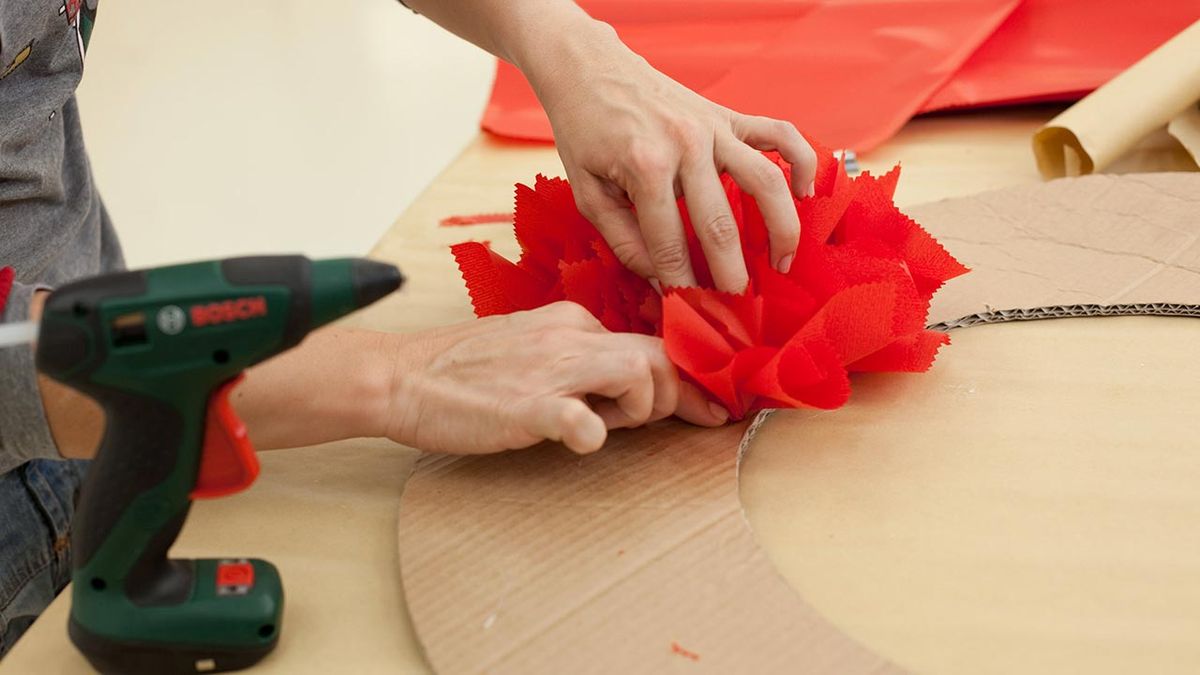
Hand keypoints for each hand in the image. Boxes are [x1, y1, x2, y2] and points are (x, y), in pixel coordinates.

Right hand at [382, 302, 727, 454]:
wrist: (401, 376)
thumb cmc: (462, 371)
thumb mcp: (530, 347)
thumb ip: (577, 359)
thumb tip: (624, 388)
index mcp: (572, 322)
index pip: (650, 342)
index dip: (687, 378)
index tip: (708, 407)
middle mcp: (569, 336)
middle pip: (657, 355)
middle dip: (680, 396)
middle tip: (677, 424)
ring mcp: (548, 369)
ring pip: (637, 372)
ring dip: (645, 408)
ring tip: (614, 426)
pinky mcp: (525, 406)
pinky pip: (577, 417)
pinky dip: (592, 432)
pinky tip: (583, 439)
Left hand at [524, 22, 816, 292]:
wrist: (590, 69)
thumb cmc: (585, 134)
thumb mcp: (587, 193)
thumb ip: (623, 241)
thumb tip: (661, 283)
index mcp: (646, 167)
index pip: (670, 244)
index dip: (681, 285)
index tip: (691, 313)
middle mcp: (687, 144)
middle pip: (721, 224)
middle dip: (732, 274)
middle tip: (741, 309)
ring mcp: (714, 127)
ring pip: (766, 182)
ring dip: (781, 229)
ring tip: (782, 264)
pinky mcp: (729, 115)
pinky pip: (781, 135)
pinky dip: (801, 163)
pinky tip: (805, 196)